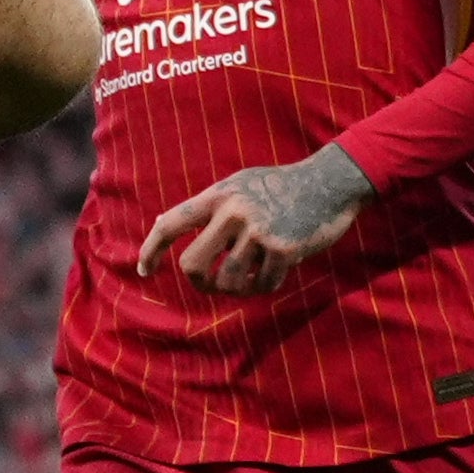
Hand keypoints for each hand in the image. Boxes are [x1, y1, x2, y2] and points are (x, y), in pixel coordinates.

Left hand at [138, 148, 373, 294]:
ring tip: (246, 278)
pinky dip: (263, 286)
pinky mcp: (284, 250)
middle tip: (210, 283)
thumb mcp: (237, 185)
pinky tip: (271, 272)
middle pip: (192, 265)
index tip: (144, 270)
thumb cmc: (278, 186)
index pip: (172, 223)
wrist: (329, 183)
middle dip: (198, 282)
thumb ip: (205, 206)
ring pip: (227, 282)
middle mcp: (234, 213)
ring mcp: (259, 232)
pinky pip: (261, 286)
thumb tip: (161, 224)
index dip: (151, 249)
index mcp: (219, 196)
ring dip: (234, 289)